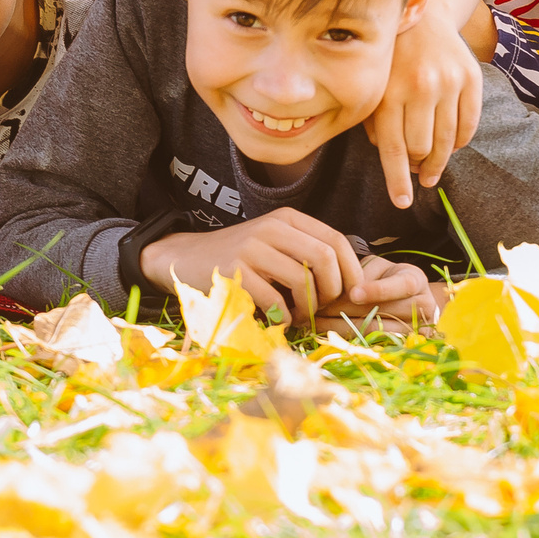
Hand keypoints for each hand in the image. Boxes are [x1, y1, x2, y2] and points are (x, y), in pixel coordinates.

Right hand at [139, 208, 363, 324]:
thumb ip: (307, 252)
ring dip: (307, 308)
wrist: (186, 257)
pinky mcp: (236, 271)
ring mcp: (252, 247)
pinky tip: (277, 318)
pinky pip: (275, 300)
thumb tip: (351, 278)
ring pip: (303, 280)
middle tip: (321, 307)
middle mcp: (272, 228)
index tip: (351, 293)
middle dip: (332, 291)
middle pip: (325, 258)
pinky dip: (283, 316)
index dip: (352, 270)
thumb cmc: (239, 257)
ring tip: (298, 315)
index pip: (336, 240)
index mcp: (287, 219)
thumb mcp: (274, 243)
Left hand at [313, 254, 440, 333]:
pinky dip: (347, 337)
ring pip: (375, 331)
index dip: (377, 290)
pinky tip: (326, 331)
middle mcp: (422, 306)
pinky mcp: (404, 346)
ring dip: (341, 325)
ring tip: (315, 319)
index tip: (354, 293)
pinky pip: (373, 344)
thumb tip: (333, 285)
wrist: (412, 302)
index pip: (401, 286)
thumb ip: (362, 274)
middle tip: (317, 306)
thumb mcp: (378, 268)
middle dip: (346, 308)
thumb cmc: (387, 278)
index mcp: (416, 280)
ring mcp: (416, 330)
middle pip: (384, 311)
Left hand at [367, 9, 486, 208]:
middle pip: (422, 148)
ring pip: (447, 141)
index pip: (394, 150)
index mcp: (389, 92)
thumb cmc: (390, 58)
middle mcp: (420, 88)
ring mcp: (448, 83)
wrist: (422, 15)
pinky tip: (450, 145)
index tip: (402, 202)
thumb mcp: (373, 87)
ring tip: (432, 168)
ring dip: (439, 160)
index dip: (397, 181)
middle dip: (418, 167)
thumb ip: (376, 123)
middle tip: (417, 173)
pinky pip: (468, 125)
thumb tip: (394, 161)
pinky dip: (460, 142)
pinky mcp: (471, 79)